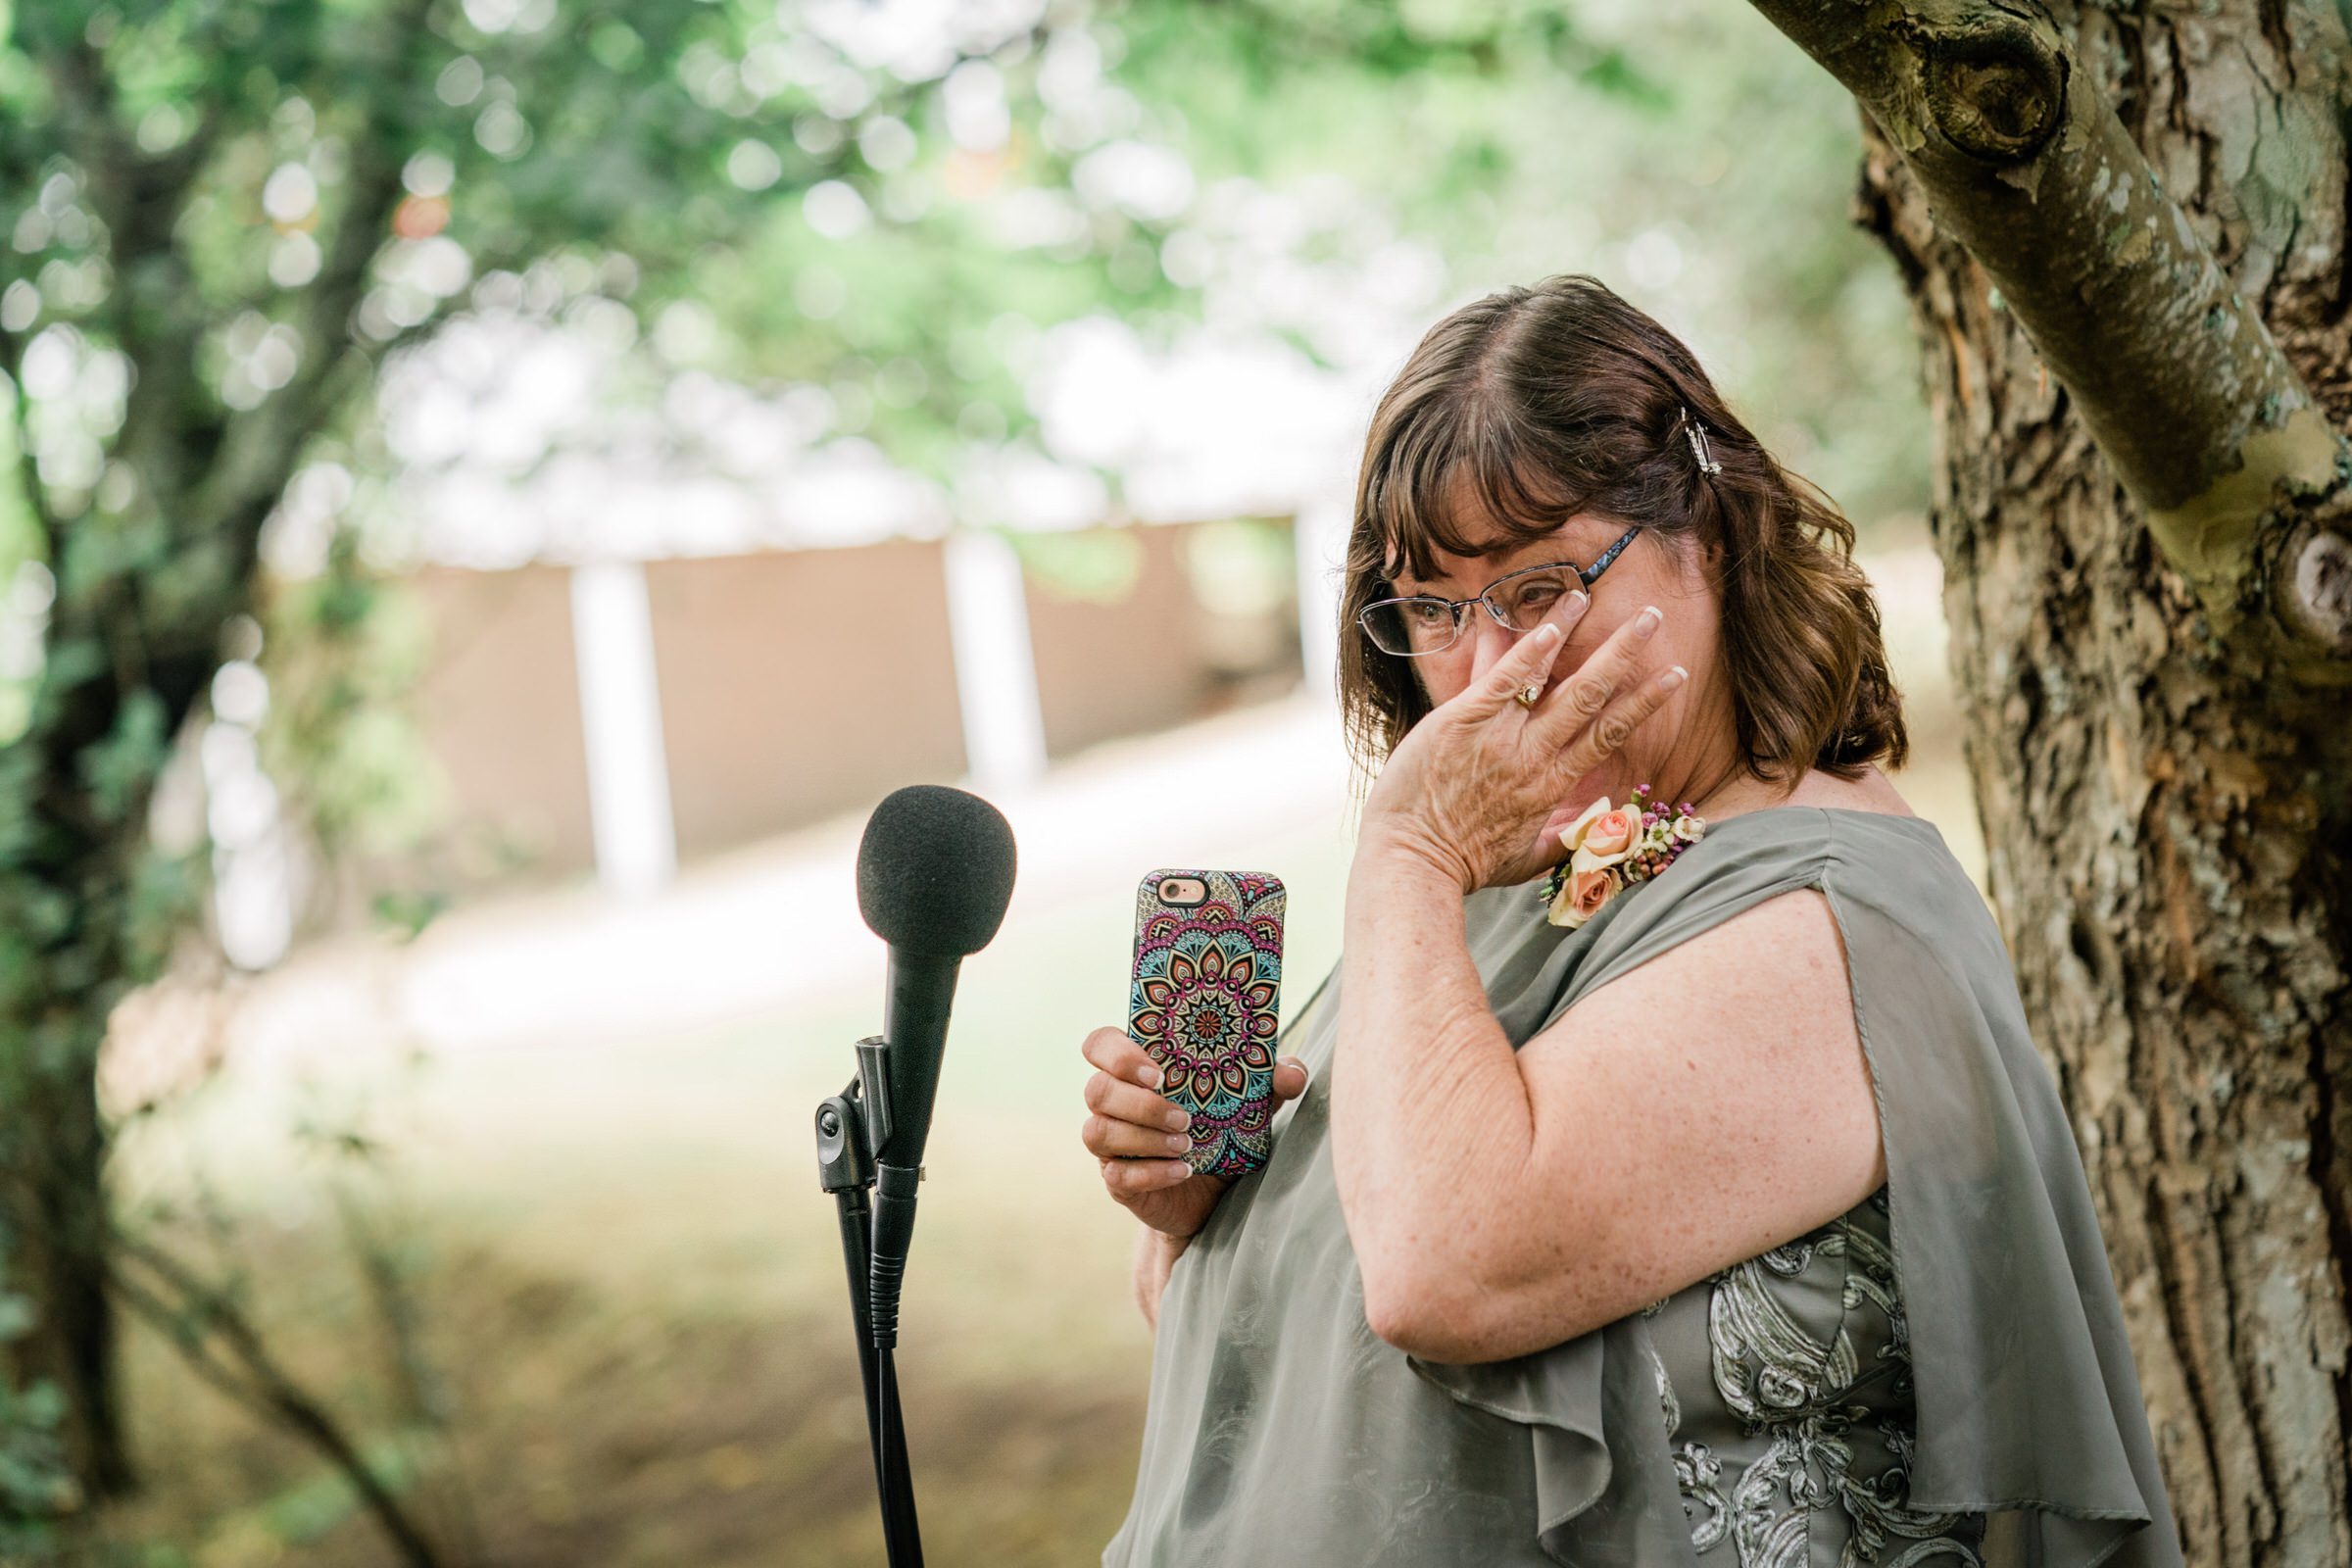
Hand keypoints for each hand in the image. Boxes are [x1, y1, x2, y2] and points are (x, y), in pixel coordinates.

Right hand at [1080, 1025, 1309, 1239]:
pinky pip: (1116, 1176)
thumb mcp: (1252, 1105)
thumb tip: (1290, 1073)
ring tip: (1187, 1144)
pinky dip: (1152, 1173)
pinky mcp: (1117, 1182)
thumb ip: (1271, 1082)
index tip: (1160, 1072)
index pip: (1101, 1044)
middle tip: (1186, 1116)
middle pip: (1096, 1089)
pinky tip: (1183, 1171)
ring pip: (1097, 1132)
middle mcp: (1114, 1103)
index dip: (1118, 1053)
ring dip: (1144, 1138)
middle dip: (1140, 1102)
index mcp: (1138, 1071)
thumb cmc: (1225, 1133)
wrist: (1215, 1198)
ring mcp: (1111, 1145)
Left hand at [1361, 595, 1686, 891]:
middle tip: (1652, 618)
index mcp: (1553, 784)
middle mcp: (1534, 755)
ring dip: (1574, 633)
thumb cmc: (1464, 866)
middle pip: (1592, 695)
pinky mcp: (1461, 721)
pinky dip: (1526, 650)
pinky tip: (1549, 622)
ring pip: (1550, 678)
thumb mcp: (1524, 861)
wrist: (1411, 862)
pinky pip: (1502, 680)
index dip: (1644, 702)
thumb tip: (1596, 830)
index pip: (1609, 733)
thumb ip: (1563, 840)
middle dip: (1624, 653)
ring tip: (1591, 595)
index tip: (1673, 676)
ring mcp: (1499, 736)